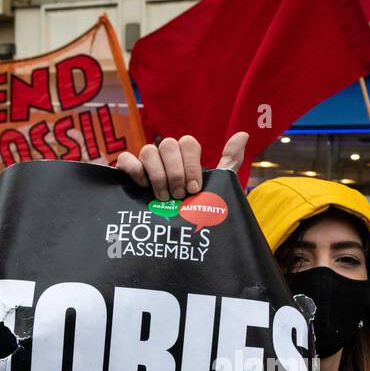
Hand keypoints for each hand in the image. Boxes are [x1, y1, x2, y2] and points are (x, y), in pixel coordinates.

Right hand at [116, 132, 248, 199]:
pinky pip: (125, 159)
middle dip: (176, 172)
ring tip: (163, 197)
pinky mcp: (128, 172)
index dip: (191, 164)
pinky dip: (134, 169)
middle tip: (180, 195)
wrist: (175, 237)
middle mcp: (166, 157)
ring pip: (148, 150)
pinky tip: (143, 185)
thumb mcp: (217, 187)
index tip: (195, 188)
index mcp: (186, 157)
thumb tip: (244, 134)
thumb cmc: (196, 211)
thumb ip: (229, 161)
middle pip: (168, 145)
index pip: (188, 142)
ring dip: (158, 175)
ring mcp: (147, 163)